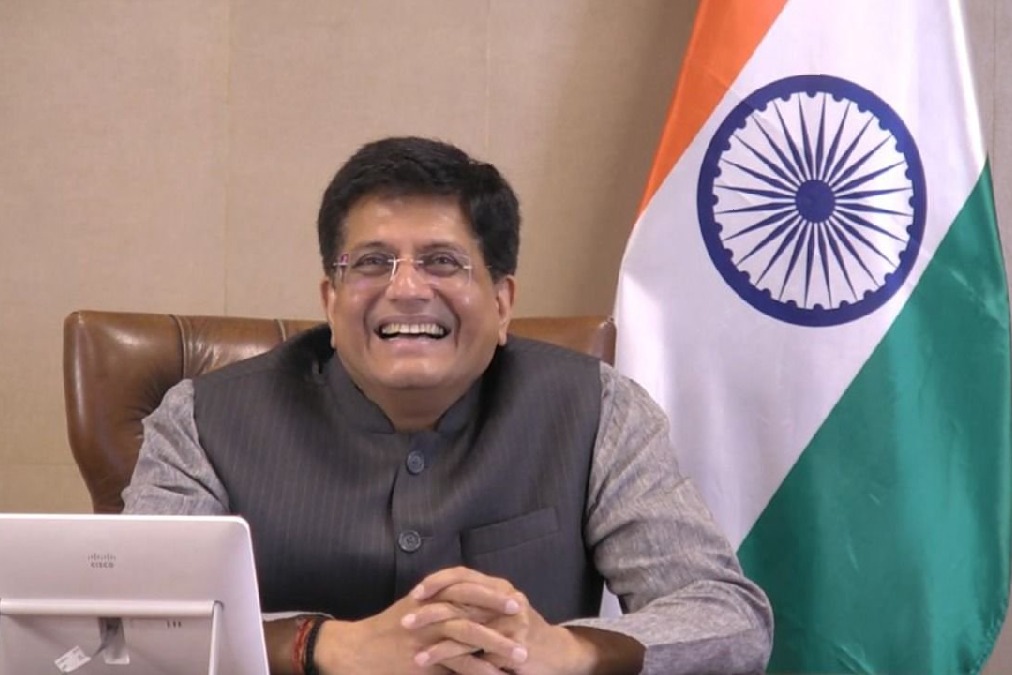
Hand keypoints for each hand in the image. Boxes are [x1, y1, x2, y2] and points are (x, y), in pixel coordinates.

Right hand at [307, 580, 527, 674]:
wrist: (356, 650)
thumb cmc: (385, 629)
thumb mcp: (414, 609)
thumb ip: (439, 603)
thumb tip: (469, 603)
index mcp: (430, 597)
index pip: (468, 588)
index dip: (493, 594)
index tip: (516, 600)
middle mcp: (430, 611)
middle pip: (473, 606)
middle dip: (501, 615)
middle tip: (525, 620)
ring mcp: (427, 635)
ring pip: (468, 633)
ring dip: (497, 644)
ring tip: (519, 655)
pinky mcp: (424, 659)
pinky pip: (456, 663)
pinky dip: (478, 670)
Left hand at [406, 567, 596, 674]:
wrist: (556, 654)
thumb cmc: (520, 631)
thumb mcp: (498, 611)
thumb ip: (474, 603)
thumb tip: (436, 599)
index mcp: (498, 586)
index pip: (462, 574)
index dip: (437, 582)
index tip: (414, 593)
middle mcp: (504, 598)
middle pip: (459, 599)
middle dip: (428, 611)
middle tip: (404, 622)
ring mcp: (510, 622)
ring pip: (464, 627)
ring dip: (436, 641)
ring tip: (414, 651)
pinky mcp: (511, 646)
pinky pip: (475, 652)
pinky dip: (452, 658)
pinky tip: (434, 664)